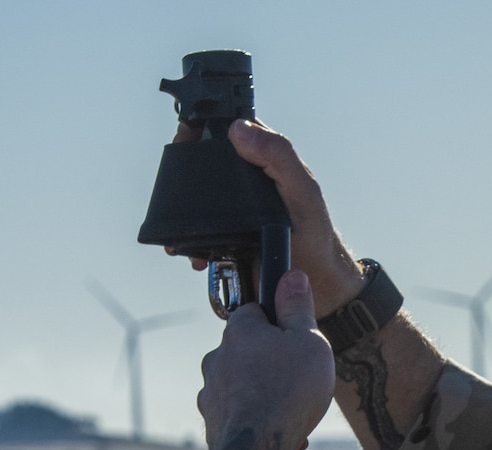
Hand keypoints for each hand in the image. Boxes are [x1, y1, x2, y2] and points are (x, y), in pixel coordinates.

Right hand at [168, 120, 365, 314]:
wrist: (314, 285)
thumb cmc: (315, 235)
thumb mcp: (302, 190)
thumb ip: (278, 156)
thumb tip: (239, 129)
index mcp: (264, 160)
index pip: (229, 129)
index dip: (205, 124)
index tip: (187, 131)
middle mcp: (244, 181)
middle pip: (204, 162)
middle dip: (184, 166)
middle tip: (176, 177)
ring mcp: (230, 210)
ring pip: (194, 199)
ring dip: (181, 207)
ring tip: (179, 216)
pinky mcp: (221, 237)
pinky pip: (194, 232)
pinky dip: (186, 240)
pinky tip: (191, 249)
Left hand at [197, 270, 334, 449]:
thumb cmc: (288, 391)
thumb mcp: (310, 341)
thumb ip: (298, 308)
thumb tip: (291, 276)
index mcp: (240, 330)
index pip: (256, 312)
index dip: (279, 326)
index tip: (296, 341)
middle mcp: (217, 357)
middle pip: (249, 352)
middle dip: (271, 365)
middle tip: (298, 383)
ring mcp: (210, 392)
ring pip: (243, 386)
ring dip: (264, 396)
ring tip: (290, 414)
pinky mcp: (211, 422)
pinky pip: (238, 416)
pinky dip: (255, 422)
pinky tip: (277, 435)